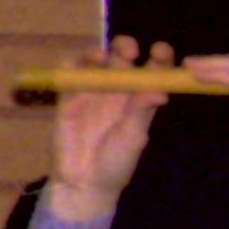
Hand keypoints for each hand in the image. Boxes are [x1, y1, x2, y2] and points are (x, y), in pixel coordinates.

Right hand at [44, 36, 173, 224]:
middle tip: (129, 51)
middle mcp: (116, 90)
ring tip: (100, 57)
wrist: (83, 182)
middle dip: (125, 46)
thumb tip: (161, 92)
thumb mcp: (133, 138)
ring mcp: (91, 92)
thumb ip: (141, 113)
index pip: (152, 69)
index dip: (158, 56)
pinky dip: (70, 65)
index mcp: (139, 97)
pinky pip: (66, 76)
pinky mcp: (67, 98)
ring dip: (96, 52)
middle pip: (121, 57)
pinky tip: (76, 66)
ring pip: (93, 61)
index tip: (160, 51)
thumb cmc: (116, 162)